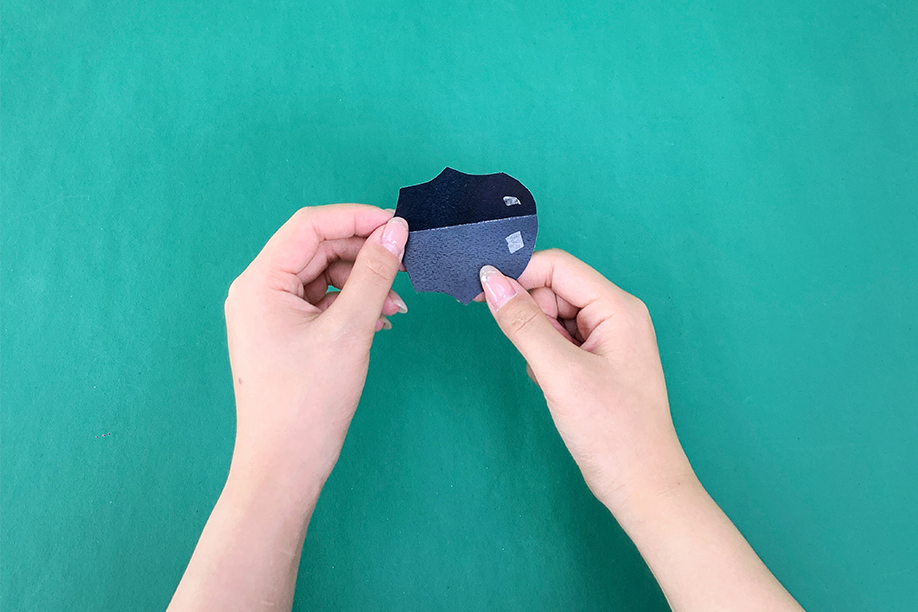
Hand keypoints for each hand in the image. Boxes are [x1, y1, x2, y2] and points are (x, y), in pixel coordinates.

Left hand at [224, 204, 408, 492]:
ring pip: (323, 275)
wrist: (284, 465)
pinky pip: (322, 302)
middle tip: (406, 265)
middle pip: (317, 248)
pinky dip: (352, 304)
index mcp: (260, 281)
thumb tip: (396, 231)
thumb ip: (374, 274)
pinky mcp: (283, 333)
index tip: (401, 225)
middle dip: (363, 253)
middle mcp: (258, 290)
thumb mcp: (348, 330)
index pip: (310, 226)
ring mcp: (269, 313)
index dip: (357, 218)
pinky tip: (381, 320)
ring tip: (396, 304)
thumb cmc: (309, 399)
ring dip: (363, 282)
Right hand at [478, 250, 693, 520]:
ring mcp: (609, 338)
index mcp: (617, 307)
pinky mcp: (599, 361)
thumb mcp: (560, 373)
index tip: (479, 296)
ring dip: (537, 341)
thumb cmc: (611, 431)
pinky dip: (546, 358)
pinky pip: (561, 341)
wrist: (642, 486)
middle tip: (530, 356)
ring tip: (549, 378)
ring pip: (554, 317)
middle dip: (529, 315)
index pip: (557, 267)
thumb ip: (522, 323)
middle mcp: (616, 315)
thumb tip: (490, 281)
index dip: (518, 274)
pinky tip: (555, 387)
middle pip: (554, 289)